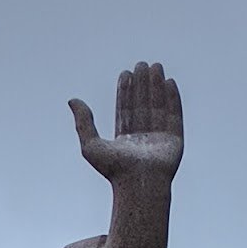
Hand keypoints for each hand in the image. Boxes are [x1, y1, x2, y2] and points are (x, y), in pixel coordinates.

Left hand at [68, 61, 183, 185]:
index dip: (125, 91)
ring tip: (155, 66)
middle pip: (142, 105)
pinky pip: (174, 114)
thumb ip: (83, 122)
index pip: (125, 110)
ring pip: (158, 106)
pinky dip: (173, 98)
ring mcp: (159, 138)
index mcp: (124, 141)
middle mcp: (142, 138)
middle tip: (141, 64)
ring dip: (157, 86)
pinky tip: (169, 82)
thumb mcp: (91, 144)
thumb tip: (72, 100)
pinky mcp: (175, 140)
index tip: (125, 73)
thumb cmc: (114, 169)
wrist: (138, 183)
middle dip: (142, 84)